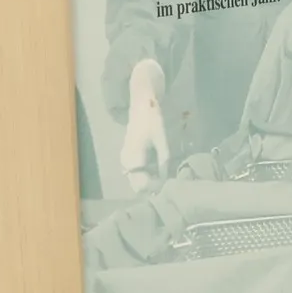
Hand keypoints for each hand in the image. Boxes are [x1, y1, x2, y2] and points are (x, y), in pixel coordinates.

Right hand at [118, 57, 170, 190]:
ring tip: (163, 178)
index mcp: (133, 158)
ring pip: (134, 179)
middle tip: (166, 184)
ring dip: (147, 182)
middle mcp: (125, 161)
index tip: (167, 186)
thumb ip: (164, 161)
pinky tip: (156, 171)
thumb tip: (166, 179)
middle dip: (150, 187)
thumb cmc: (152, 120)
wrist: (141, 105)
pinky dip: (144, 175)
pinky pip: (134, 172)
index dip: (154, 188)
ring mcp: (124, 158)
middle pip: (136, 184)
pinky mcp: (126, 155)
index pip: (141, 184)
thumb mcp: (162, 140)